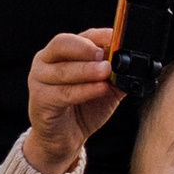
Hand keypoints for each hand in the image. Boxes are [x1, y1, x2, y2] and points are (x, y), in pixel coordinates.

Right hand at [24, 27, 122, 173]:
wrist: (65, 138)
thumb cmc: (83, 109)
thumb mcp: (106, 88)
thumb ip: (116, 75)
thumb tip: (134, 65)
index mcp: (63, 52)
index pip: (80, 36)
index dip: (99, 35)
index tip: (116, 37)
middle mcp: (46, 61)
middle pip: (62, 44)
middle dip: (86, 48)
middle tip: (106, 57)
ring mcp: (39, 79)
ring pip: (63, 70)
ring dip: (87, 70)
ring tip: (107, 72)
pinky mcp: (39, 100)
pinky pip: (63, 93)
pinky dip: (84, 90)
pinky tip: (100, 89)